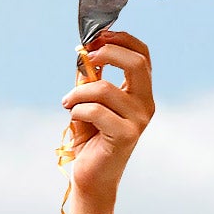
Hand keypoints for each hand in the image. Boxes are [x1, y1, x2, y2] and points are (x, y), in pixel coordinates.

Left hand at [61, 31, 154, 204]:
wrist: (91, 175)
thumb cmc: (90, 136)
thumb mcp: (89, 99)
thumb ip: (90, 76)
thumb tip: (84, 51)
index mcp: (141, 92)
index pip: (143, 55)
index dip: (122, 39)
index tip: (97, 38)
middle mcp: (146, 104)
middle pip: (136, 63)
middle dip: (108, 53)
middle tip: (86, 59)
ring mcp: (139, 120)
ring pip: (105, 89)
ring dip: (79, 92)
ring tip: (67, 102)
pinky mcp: (126, 135)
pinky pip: (96, 110)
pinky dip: (77, 109)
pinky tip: (72, 116)